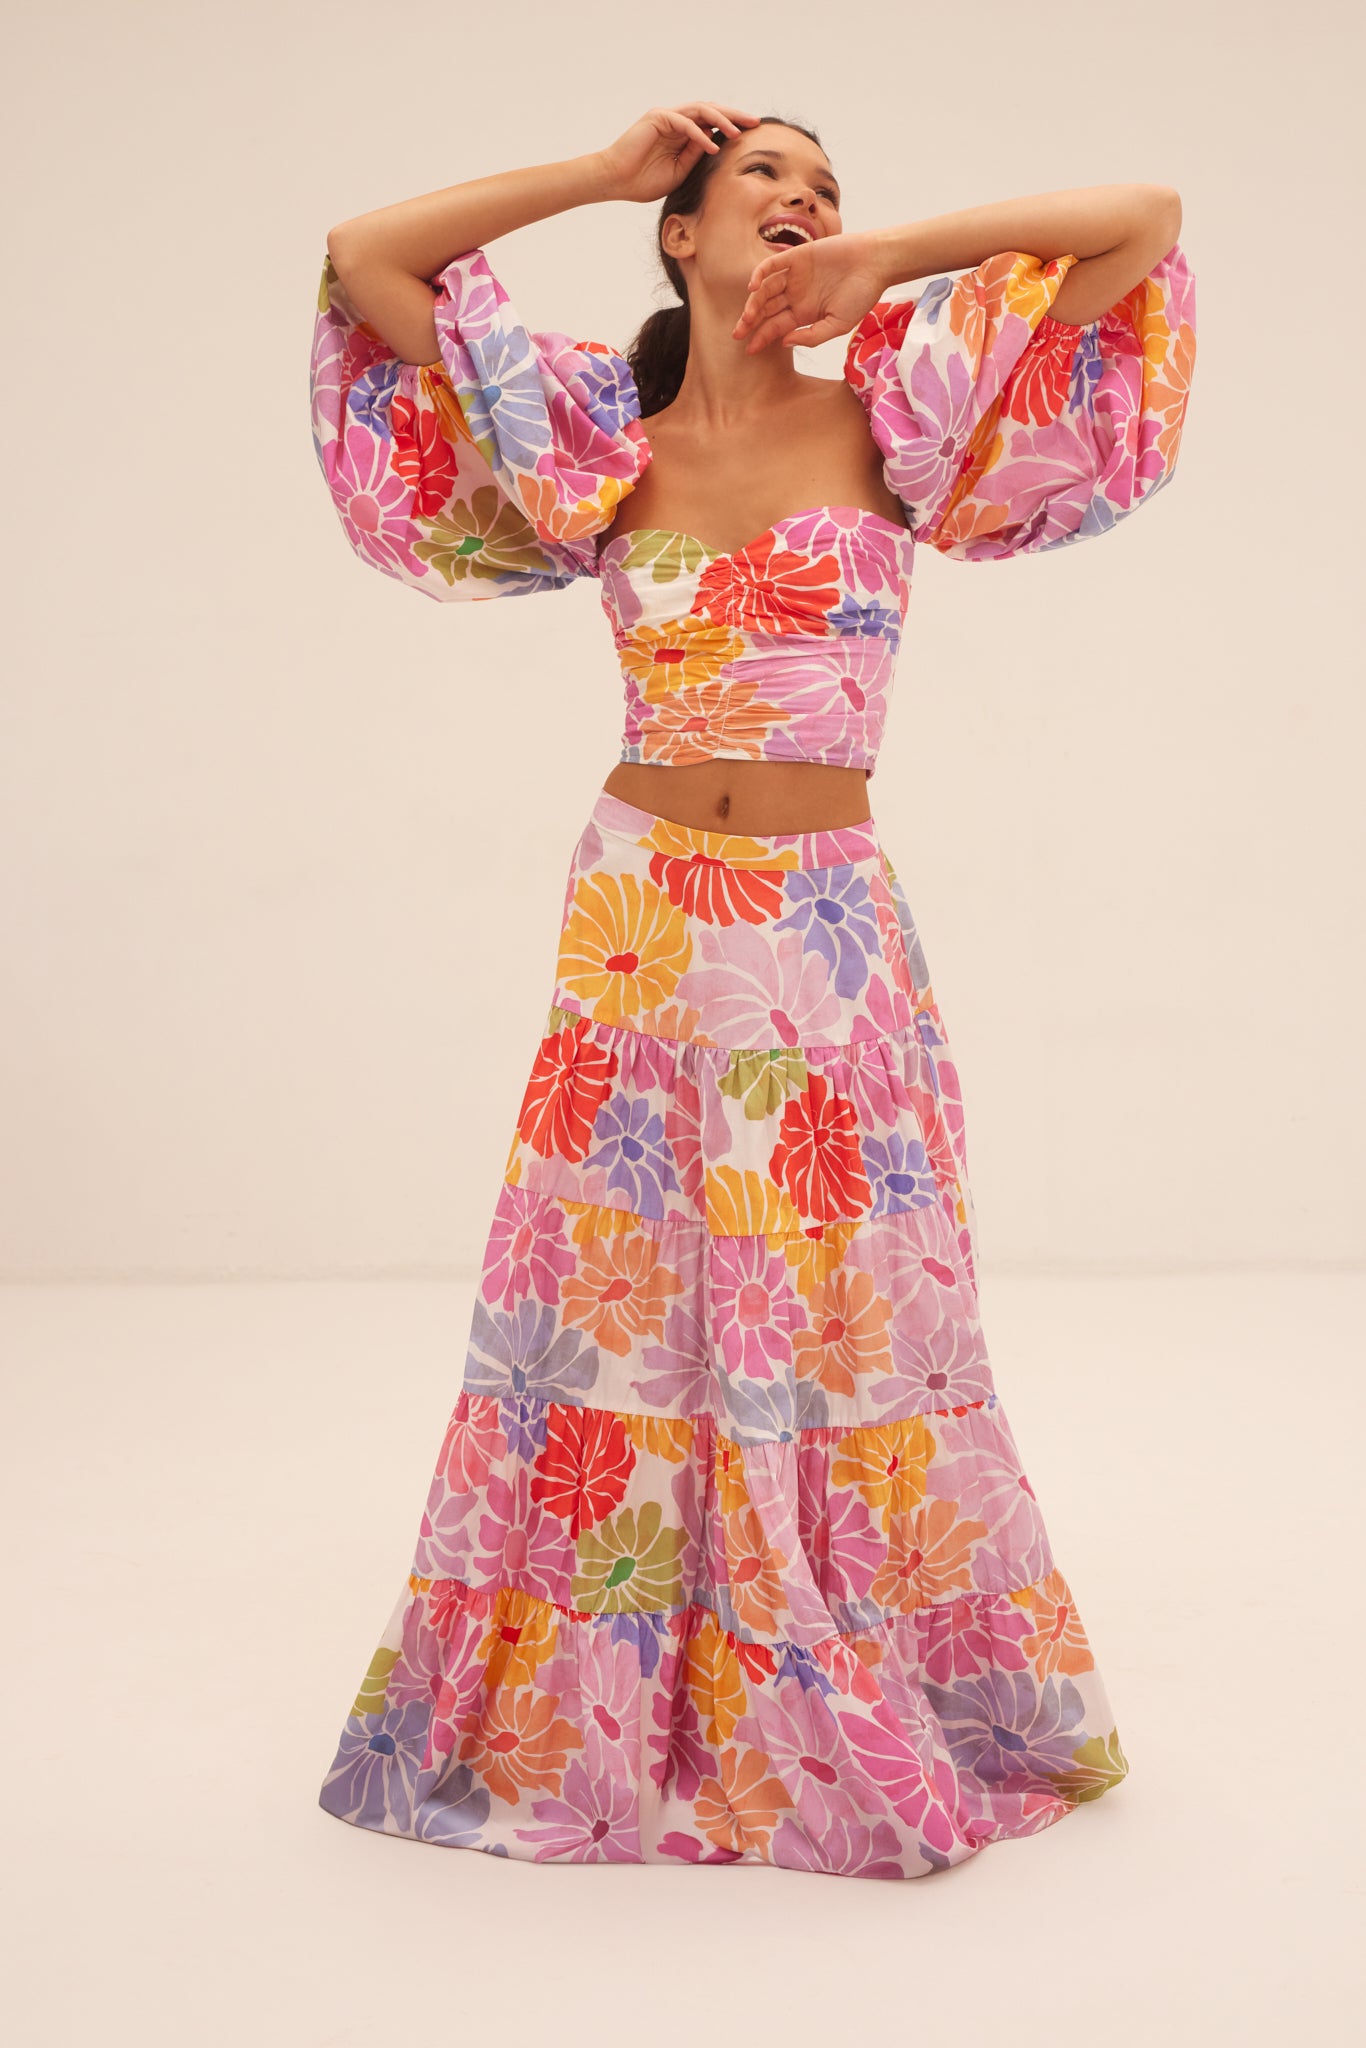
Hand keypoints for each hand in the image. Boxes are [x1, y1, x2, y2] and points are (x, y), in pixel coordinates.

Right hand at [594, 103, 760, 205]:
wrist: (615, 181)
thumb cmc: (643, 181)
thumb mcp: (680, 172)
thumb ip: (697, 157)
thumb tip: (718, 146)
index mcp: (682, 132)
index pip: (713, 122)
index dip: (733, 126)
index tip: (753, 134)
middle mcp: (676, 120)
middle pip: (711, 111)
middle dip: (735, 116)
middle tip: (755, 123)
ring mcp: (667, 116)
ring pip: (701, 111)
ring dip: (722, 120)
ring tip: (738, 133)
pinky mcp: (657, 118)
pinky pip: (685, 123)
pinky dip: (700, 134)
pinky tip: (713, 147)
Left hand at [732, 229, 889, 350]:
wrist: (875, 263)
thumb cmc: (862, 295)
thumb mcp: (838, 325)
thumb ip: (812, 336)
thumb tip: (784, 342)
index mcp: (804, 313)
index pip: (776, 327)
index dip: (761, 338)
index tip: (749, 350)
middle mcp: (796, 295)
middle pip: (766, 310)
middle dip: (750, 322)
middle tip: (738, 334)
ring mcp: (795, 275)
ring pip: (766, 289)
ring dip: (754, 303)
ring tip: (747, 316)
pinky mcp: (797, 256)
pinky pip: (772, 265)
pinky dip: (761, 274)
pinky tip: (754, 287)